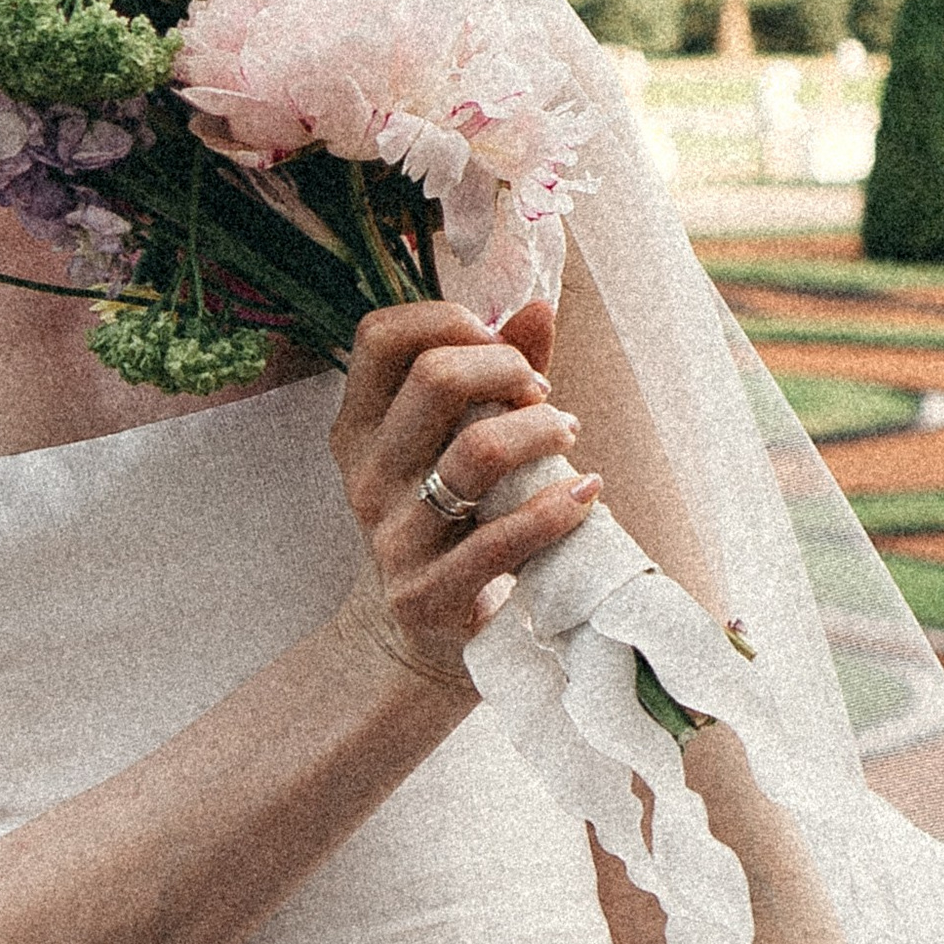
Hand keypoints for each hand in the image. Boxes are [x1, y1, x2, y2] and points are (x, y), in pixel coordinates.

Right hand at [327, 299, 601, 687]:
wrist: (420, 636)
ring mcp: (392, 538)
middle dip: (508, 369)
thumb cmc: (451, 520)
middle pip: (435, 379)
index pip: (378, 337)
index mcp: (358, 428)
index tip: (496, 340)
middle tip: (541, 394)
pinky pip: (503, 538)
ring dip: (543, 431)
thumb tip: (538, 307)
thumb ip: (493, 373)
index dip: (446, 319)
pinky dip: (558, 507)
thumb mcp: (454, 443)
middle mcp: (365, 477)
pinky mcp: (427, 594)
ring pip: (478, 450)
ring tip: (568, 436)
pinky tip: (586, 494)